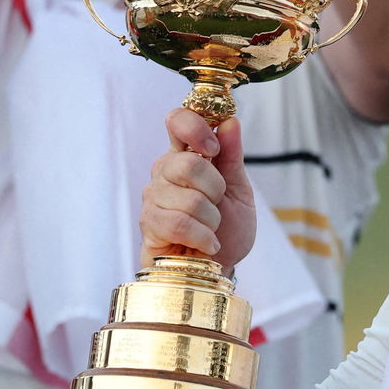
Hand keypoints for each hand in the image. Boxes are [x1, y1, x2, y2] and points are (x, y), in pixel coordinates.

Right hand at [141, 107, 257, 271]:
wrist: (219, 267)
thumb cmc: (228, 228)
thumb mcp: (239, 190)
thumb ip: (232, 157)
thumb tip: (230, 122)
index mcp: (187, 155)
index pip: (178, 121)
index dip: (196, 128)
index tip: (214, 149)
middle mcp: (165, 172)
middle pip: (187, 164)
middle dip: (215, 189)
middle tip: (218, 203)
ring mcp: (153, 198)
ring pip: (188, 199)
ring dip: (211, 219)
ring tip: (211, 228)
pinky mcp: (149, 225)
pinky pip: (178, 224)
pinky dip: (202, 236)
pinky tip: (207, 243)